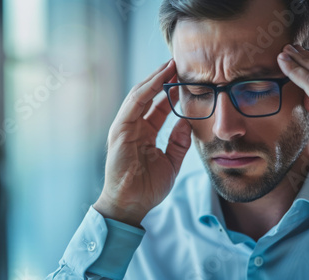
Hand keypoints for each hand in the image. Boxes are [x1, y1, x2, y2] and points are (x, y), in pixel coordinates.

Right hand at [94, 60, 191, 226]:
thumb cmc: (147, 188)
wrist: (131, 205)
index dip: (171, 92)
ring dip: (155, 79)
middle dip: (162, 79)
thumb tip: (188, 122)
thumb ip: (178, 143)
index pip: (158, 107)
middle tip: (179, 65)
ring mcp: (125, 127)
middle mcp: (133, 127)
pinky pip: (134, 104)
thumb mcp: (171, 163)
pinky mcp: (120, 130)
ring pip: (140, 95)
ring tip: (171, 64)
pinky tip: (160, 79)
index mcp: (144, 134)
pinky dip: (147, 89)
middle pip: (148, 96)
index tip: (185, 80)